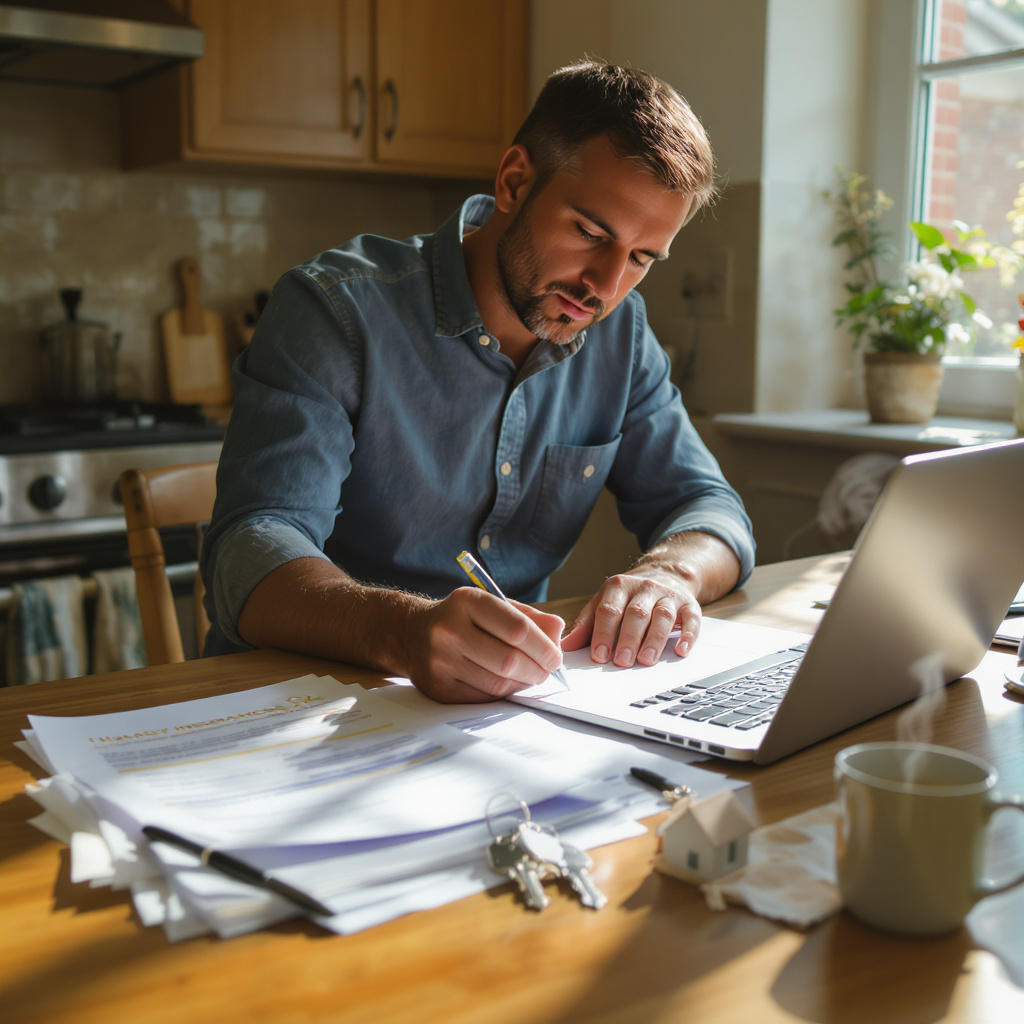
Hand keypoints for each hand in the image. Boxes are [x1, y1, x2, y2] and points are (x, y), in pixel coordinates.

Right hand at [406, 588, 564, 702]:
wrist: (411, 634)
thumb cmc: (462, 619)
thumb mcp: (492, 605)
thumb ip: (528, 617)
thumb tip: (558, 631)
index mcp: (467, 602)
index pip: (516, 628)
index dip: (544, 646)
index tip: (555, 656)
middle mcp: (449, 630)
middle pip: (509, 660)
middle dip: (538, 669)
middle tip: (547, 671)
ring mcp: (440, 661)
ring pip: (498, 683)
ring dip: (523, 683)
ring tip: (529, 676)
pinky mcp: (438, 688)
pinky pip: (484, 697)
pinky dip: (504, 693)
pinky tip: (507, 683)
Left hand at [561, 571, 701, 666]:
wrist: (665, 573)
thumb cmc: (629, 597)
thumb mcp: (603, 602)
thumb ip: (586, 625)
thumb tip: (566, 646)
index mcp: (618, 587)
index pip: (609, 610)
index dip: (603, 633)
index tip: (599, 655)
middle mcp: (644, 588)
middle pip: (636, 614)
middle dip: (628, 638)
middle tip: (621, 661)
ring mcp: (668, 595)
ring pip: (662, 616)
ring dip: (654, 639)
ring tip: (646, 660)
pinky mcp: (689, 604)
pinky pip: (691, 619)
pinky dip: (688, 635)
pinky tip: (681, 650)